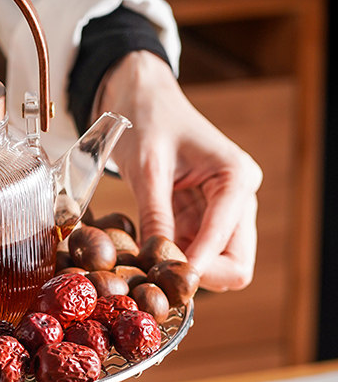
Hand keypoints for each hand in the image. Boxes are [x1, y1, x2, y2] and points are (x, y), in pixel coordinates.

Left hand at [96, 51, 262, 291]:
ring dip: (184, 273)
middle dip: (198, 276)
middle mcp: (239, 198)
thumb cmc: (147, 122)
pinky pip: (195, 254)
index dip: (195, 267)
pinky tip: (144, 260)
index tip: (160, 280)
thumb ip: (155, 215)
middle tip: (155, 279)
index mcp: (236, 178)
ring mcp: (224, 212)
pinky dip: (174, 263)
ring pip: (218, 265)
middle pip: (235, 265)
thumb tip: (154, 261)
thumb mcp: (147, 169)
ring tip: (144, 270)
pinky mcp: (202, 220)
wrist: (142, 101)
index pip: (227, 242)